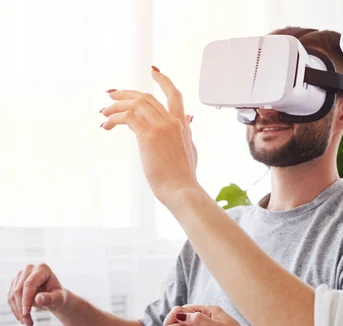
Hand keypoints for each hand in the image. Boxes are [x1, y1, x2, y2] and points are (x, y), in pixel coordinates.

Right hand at [7, 263, 67, 325]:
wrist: (54, 296)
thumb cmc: (58, 296)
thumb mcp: (58, 298)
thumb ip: (50, 298)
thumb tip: (38, 299)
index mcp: (43, 269)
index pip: (29, 284)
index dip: (26, 299)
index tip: (26, 313)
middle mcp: (29, 269)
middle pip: (19, 290)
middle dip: (22, 308)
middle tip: (28, 323)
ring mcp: (20, 275)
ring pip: (12, 295)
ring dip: (18, 311)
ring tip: (28, 323)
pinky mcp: (15, 283)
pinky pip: (10, 298)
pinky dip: (15, 310)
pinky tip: (23, 318)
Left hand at [100, 67, 197, 204]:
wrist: (182, 189)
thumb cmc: (183, 176)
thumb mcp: (190, 149)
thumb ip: (187, 132)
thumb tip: (189, 119)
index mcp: (183, 125)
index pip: (175, 95)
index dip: (163, 81)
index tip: (153, 72)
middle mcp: (173, 122)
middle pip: (147, 97)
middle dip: (126, 93)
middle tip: (111, 95)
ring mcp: (161, 127)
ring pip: (136, 104)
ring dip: (116, 106)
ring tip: (104, 112)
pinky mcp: (148, 136)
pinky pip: (128, 117)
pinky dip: (114, 118)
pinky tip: (107, 124)